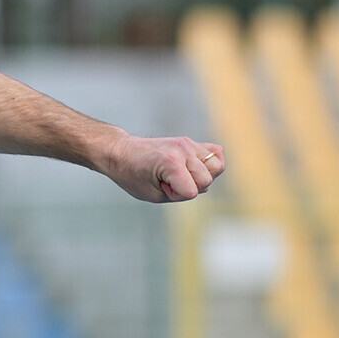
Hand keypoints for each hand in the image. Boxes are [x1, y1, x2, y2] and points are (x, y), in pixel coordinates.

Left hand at [105, 136, 224, 202]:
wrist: (121, 152)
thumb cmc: (133, 176)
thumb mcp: (153, 195)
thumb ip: (181, 194)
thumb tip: (204, 185)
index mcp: (171, 163)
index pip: (192, 192)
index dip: (177, 195)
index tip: (160, 187)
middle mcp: (183, 150)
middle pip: (207, 180)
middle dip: (190, 187)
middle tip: (167, 181)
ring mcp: (189, 143)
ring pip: (217, 167)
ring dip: (203, 176)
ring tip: (182, 174)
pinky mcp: (191, 142)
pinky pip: (216, 153)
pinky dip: (210, 163)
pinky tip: (194, 167)